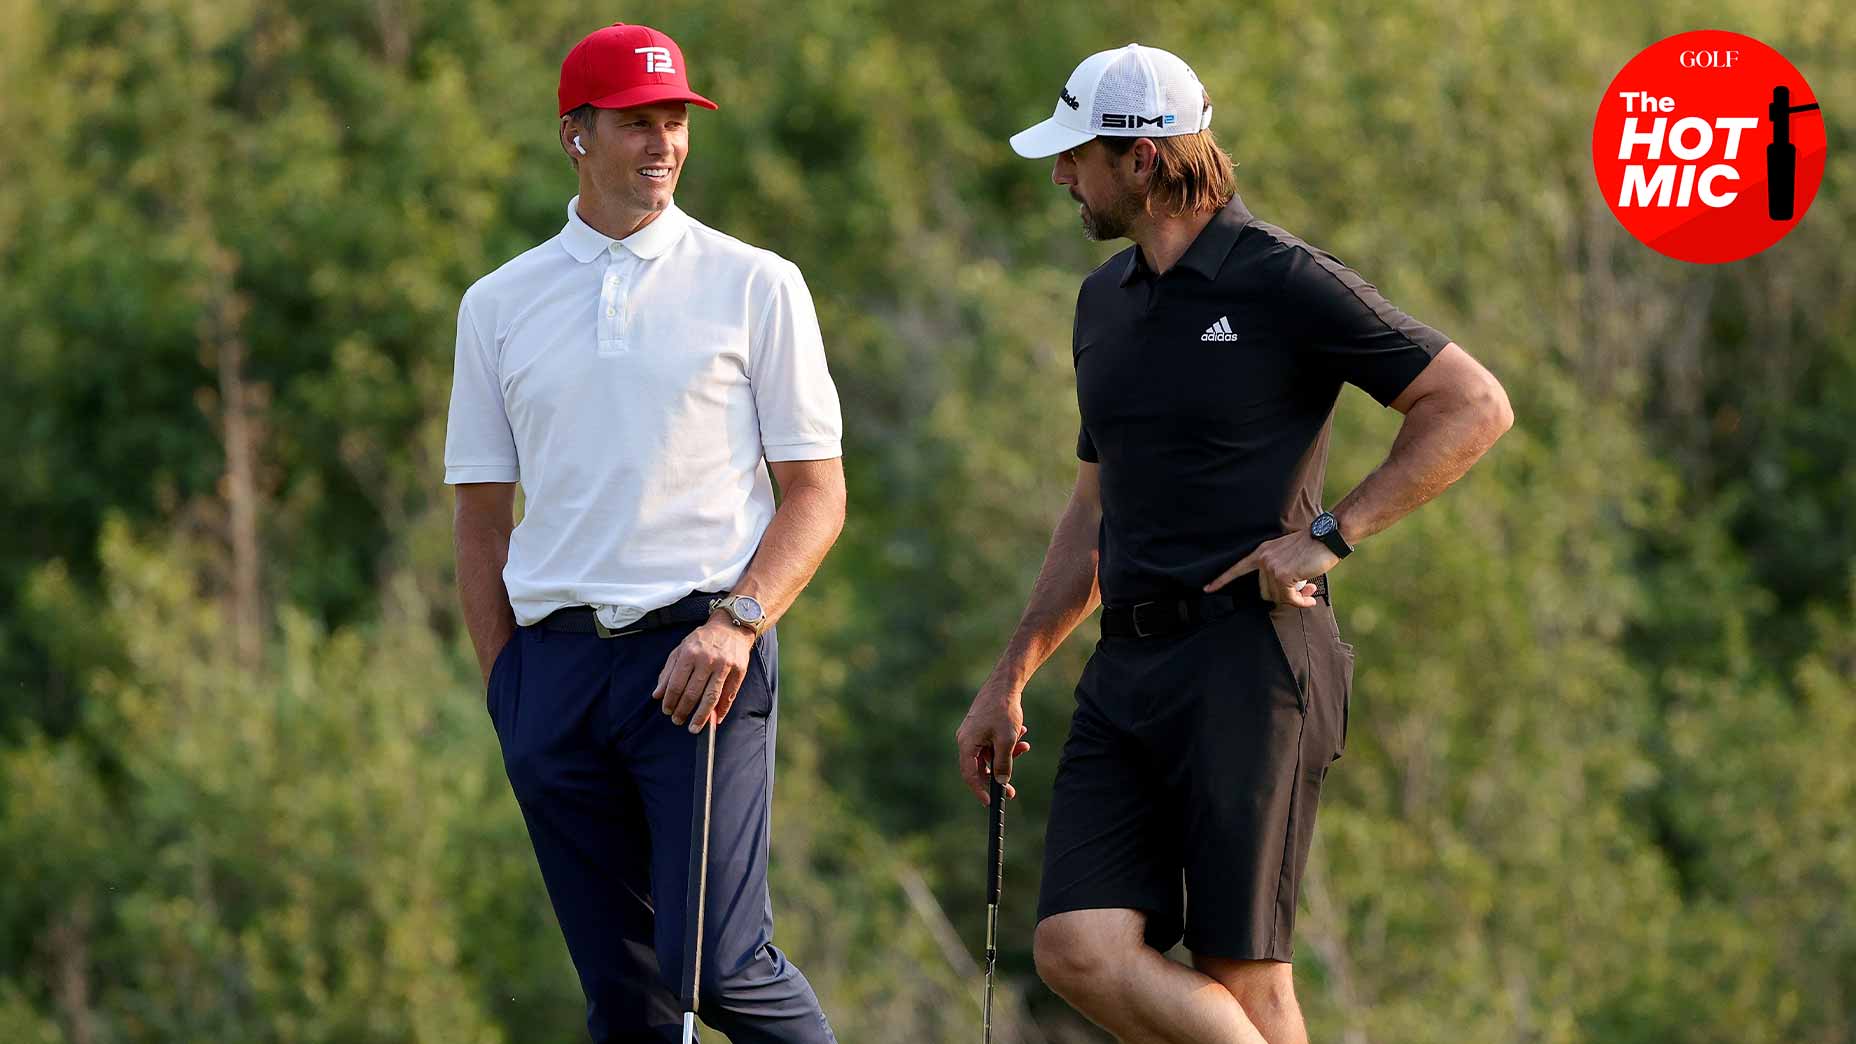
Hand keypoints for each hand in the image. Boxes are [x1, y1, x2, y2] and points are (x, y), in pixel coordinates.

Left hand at [652, 615, 755, 732]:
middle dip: (683, 710)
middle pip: (693, 692)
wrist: (731, 626)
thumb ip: (668, 672)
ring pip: (711, 697)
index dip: (670, 700)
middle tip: (678, 720)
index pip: (676, 683)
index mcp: (689, 653)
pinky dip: (722, 710)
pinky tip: (715, 719)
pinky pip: (729, 694)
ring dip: (701, 716)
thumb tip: (657, 694)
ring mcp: (724, 665)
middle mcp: (707, 659)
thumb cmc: (703, 640)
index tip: (667, 711)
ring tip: (694, 727)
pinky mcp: (739, 670)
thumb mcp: (681, 650)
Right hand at [955, 677, 1032, 805]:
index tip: (991, 802)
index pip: (969, 775)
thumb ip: (1003, 764)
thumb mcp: (1006, 740)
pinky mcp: (980, 727)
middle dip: (999, 774)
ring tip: (1023, 745)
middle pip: (980, 766)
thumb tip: (1001, 783)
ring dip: (1007, 754)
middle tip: (1012, 790)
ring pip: (989, 754)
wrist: (1005, 683)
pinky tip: (1020, 733)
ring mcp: (972, 732)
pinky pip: (992, 743)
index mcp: (966, 743)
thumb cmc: (1004, 709)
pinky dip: (1006, 743)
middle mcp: (966, 739)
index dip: (979, 790)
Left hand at [1204, 530, 1339, 606]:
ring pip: (1277, 597)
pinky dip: (1300, 602)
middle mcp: (1263, 559)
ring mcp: (1271, 567)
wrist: (1326, 537)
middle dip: (1283, 596)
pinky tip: (1310, 598)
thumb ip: (1279, 570)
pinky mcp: (1283, 575)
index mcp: (1262, 552)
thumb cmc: (1312, 547)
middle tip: (1303, 593)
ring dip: (1295, 598)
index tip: (1207, 589)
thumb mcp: (1287, 555)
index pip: (1237, 568)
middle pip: (1264, 592)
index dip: (1221, 580)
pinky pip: (1289, 599)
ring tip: (1309, 591)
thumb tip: (1281, 595)